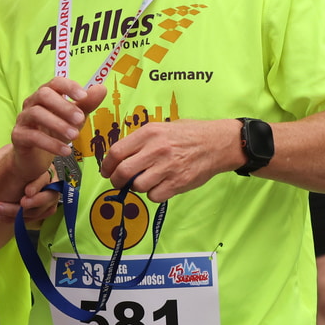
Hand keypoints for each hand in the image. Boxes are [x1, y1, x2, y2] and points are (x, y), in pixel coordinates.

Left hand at [0, 146, 59, 224]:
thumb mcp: (2, 155)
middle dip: (33, 203)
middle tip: (18, 205)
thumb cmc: (12, 159)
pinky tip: (1, 218)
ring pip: (41, 211)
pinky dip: (18, 220)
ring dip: (21, 214)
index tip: (27, 192)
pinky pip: (34, 218)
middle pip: (48, 197)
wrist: (12, 172)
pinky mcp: (42, 210)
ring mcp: (47, 198)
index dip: (37, 186)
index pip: (46, 178)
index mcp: (44, 167)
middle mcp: (50, 183)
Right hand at [10, 77, 103, 178]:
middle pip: (43, 95)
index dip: (69, 87)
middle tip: (80, 120)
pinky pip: (32, 136)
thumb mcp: (75, 118)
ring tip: (74, 136)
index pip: (55, 83)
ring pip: (36, 114)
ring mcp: (23, 119)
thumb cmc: (55, 132)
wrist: (35, 157)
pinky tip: (66, 151)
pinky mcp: (18, 136)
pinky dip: (51, 144)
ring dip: (58, 124)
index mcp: (46, 95)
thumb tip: (101, 89)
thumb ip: (87, 104)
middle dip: (64, 106)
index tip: (83, 96)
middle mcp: (32, 103)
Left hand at [98, 118, 241, 202]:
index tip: (107, 172)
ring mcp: (167, 167)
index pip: (116, 152)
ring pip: (138, 186)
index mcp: (149, 133)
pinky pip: (154, 196)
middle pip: (123, 172)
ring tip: (147, 180)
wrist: (217, 143)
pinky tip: (161, 185)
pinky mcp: (178, 183)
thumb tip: (119, 157)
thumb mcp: (162, 127)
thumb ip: (141, 141)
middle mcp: (156, 149)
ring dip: (138, 187)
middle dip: (117, 181)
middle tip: (119, 183)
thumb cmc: (188, 134)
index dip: (107, 166)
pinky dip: (154, 194)